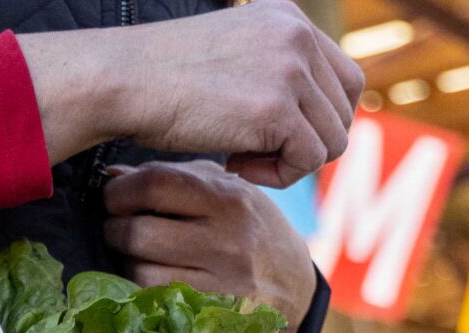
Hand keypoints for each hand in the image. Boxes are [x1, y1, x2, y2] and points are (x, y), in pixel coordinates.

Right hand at [19, 2, 362, 183]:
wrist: (123, 81)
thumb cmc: (162, 79)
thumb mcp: (233, 58)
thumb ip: (275, 73)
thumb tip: (312, 118)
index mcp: (289, 19)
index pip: (345, 80)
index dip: (319, 119)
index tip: (275, 135)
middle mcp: (298, 36)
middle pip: (343, 114)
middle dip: (305, 144)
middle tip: (254, 152)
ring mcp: (291, 71)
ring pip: (331, 142)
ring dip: (291, 163)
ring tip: (242, 159)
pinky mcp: (278, 109)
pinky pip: (308, 162)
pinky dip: (278, 177)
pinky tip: (236, 165)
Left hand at [103, 161, 317, 332]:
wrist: (295, 290)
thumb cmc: (252, 232)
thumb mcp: (228, 193)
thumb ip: (176, 179)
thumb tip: (114, 176)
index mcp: (230, 198)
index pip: (154, 184)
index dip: (120, 192)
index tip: (114, 198)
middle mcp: (228, 240)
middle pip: (138, 232)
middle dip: (115, 230)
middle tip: (117, 229)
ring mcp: (222, 283)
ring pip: (140, 272)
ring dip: (127, 264)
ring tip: (137, 256)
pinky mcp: (214, 317)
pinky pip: (154, 302)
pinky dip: (142, 290)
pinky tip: (152, 280)